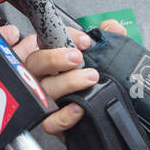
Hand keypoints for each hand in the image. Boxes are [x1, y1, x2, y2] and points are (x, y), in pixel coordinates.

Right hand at [23, 19, 126, 137]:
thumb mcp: (105, 58)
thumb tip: (112, 27)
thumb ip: (108, 40)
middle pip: (36, 62)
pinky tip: (78, 108)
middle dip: (55, 58)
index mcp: (53, 57)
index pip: (48, 40)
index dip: (64, 38)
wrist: (104, 117)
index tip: (85, 41)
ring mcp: (46, 99)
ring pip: (44, 89)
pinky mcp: (53, 122)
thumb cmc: (96, 83)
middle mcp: (45, 76)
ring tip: (89, 79)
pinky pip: (49, 121)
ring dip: (66, 82)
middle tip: (77, 58)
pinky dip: (63, 115)